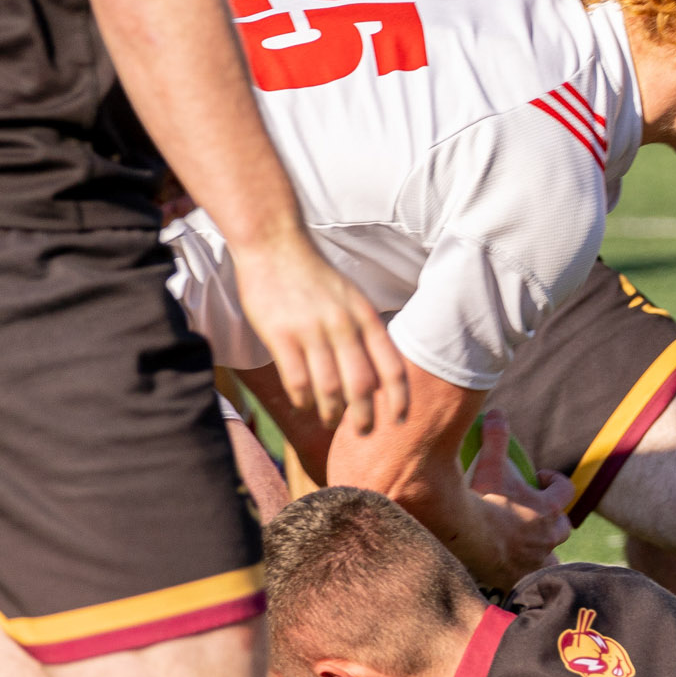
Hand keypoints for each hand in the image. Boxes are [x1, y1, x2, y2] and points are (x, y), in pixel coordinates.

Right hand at [232, 234, 409, 432]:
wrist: (274, 243)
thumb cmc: (314, 275)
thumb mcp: (351, 297)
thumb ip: (364, 331)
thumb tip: (377, 372)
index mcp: (365, 316)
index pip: (391, 367)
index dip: (400, 399)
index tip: (401, 420)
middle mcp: (343, 325)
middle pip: (362, 386)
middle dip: (365, 416)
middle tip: (363, 433)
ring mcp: (311, 330)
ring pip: (329, 388)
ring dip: (331, 412)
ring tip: (329, 420)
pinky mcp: (281, 334)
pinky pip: (297, 380)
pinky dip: (303, 399)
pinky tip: (304, 403)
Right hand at [466, 411, 572, 589]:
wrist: (466, 536)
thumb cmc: (482, 500)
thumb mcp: (490, 464)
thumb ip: (495, 437)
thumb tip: (496, 412)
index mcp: (549, 508)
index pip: (566, 490)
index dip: (555, 481)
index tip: (539, 477)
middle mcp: (549, 536)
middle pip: (563, 526)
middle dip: (552, 518)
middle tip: (531, 513)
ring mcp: (536, 560)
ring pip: (552, 555)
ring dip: (544, 548)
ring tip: (526, 544)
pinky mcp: (521, 578)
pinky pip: (533, 579)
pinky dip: (529, 576)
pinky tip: (517, 572)